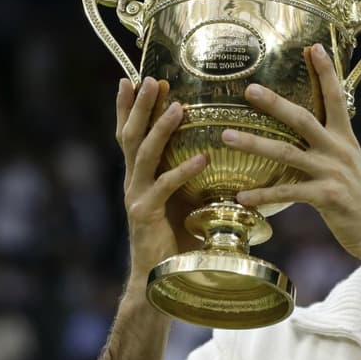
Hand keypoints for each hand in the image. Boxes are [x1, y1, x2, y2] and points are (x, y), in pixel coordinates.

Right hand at [115, 76, 206, 281]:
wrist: (160, 280)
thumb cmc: (179, 241)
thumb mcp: (190, 202)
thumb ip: (200, 181)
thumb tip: (231, 158)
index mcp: (141, 176)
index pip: (130, 135)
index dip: (129, 108)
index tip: (134, 79)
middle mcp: (134, 182)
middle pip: (131, 136)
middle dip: (140, 106)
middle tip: (151, 80)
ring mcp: (136, 197)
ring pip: (144, 154)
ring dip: (161, 128)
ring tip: (179, 107)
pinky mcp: (145, 215)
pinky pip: (165, 187)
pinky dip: (183, 170)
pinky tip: (203, 157)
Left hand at [222, 44, 360, 264]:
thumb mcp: (353, 168)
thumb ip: (331, 152)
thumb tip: (309, 143)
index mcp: (345, 140)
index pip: (336, 98)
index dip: (325, 72)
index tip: (313, 47)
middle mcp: (339, 151)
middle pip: (302, 119)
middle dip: (274, 103)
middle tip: (249, 89)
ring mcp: (333, 173)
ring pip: (287, 152)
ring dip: (253, 144)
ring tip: (226, 137)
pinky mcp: (327, 197)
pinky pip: (288, 192)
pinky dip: (263, 195)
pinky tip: (242, 197)